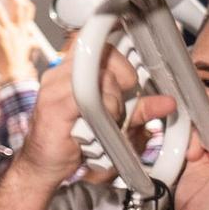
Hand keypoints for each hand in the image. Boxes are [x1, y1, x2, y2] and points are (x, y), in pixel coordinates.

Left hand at [0, 0, 41, 84]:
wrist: (16, 76)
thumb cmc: (18, 65)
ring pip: (2, 11)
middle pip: (19, 5)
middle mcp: (19, 29)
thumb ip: (29, 43)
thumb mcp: (26, 50)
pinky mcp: (0, 38)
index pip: (28, 11)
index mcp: (25, 31)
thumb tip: (33, 42)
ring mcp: (9, 33)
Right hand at [15, 49, 170, 183]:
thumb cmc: (72, 142)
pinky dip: (103, 113)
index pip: (99, 43)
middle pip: (105, 55)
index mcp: (71, 71)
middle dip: (124, 79)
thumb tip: (165, 103)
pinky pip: (90, 98)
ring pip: (102, 78)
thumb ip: (137, 110)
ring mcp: (54, 88)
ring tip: (105, 122)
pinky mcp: (53, 107)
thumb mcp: (113, 123)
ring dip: (114, 103)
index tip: (130, 75)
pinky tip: (97, 128)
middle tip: (118, 104)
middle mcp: (60, 74)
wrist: (42, 167)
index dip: (120, 53)